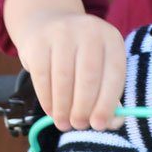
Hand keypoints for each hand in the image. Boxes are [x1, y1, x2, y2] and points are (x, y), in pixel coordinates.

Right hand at [4, 0, 125, 131]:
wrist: (47, 26)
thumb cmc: (80, 59)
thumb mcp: (100, 70)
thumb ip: (109, 98)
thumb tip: (113, 123)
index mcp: (111, 39)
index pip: (114, 75)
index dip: (107, 104)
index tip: (98, 125)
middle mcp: (89, 30)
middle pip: (88, 77)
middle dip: (83, 108)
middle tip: (79, 125)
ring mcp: (62, 32)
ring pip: (63, 79)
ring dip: (63, 108)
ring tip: (64, 123)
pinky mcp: (38, 42)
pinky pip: (42, 77)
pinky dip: (47, 99)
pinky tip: (51, 111)